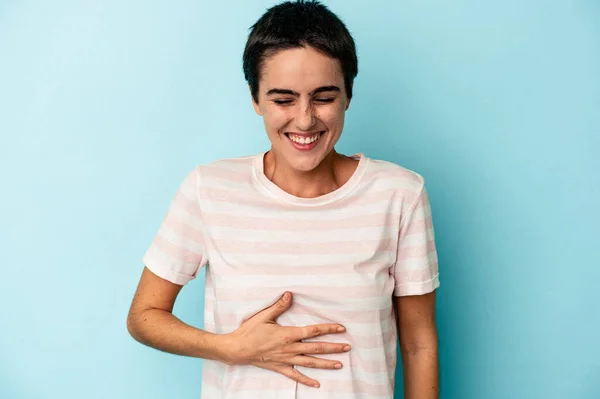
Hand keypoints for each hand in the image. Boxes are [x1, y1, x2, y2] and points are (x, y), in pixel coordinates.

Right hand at [223, 291, 350, 387]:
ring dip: (326, 363)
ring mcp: (286, 360)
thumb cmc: (250, 331)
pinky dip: (307, 380)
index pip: (313, 331)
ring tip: (340, 364)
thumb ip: (279, 306)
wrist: (237, 349)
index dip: (328, 329)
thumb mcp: (264, 316)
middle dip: (333, 347)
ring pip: (310, 362)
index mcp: (288, 334)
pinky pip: (296, 376)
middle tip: (347, 347)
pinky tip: (317, 384)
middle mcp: (290, 348)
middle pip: (316, 348)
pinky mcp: (280, 368)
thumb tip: (290, 294)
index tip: (341, 328)